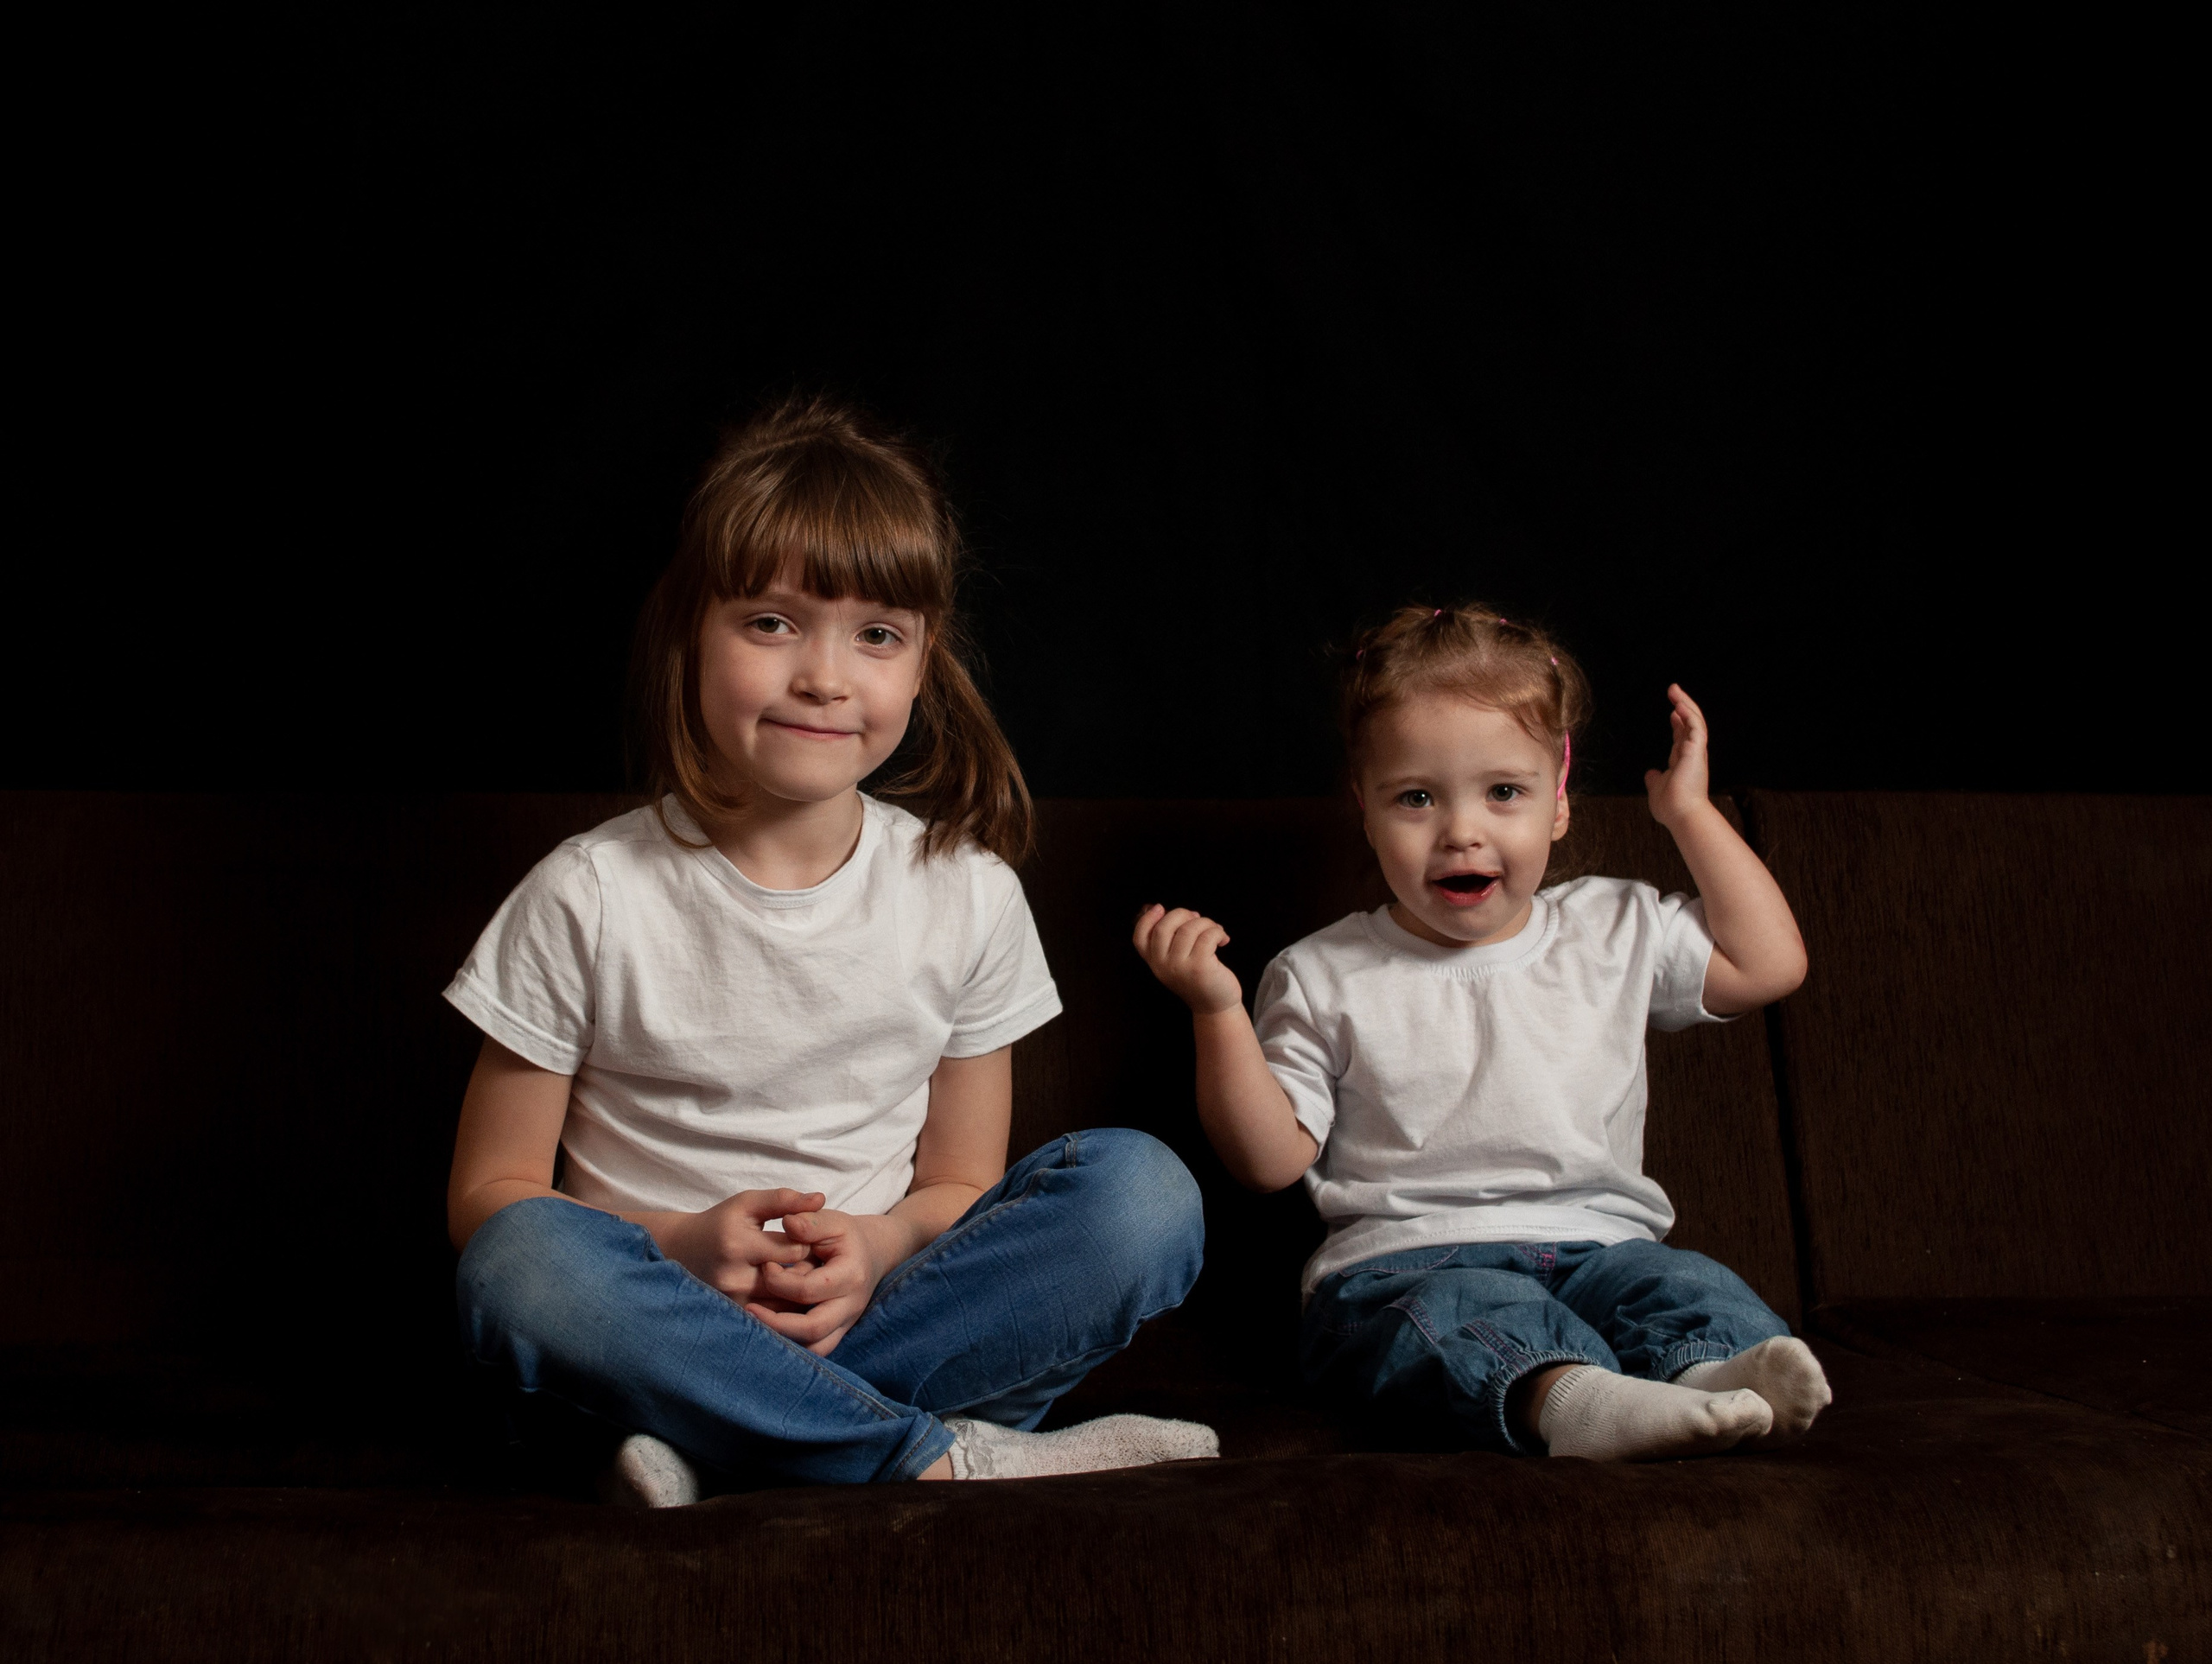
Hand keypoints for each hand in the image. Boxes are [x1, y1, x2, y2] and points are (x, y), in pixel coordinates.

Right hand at [657, 1188, 822, 1303]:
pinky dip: (788, 1306)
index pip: (795, 1249)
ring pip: (788, 1304)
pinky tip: (790, 1292)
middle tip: (814, 1259)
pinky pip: (775, 1318)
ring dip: (801, 1291)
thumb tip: (820, 1198)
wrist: (682, 1252)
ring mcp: (733, 1303)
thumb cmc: (720, 1223)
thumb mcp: (748, 1203)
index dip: (810, 1242)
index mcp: (738, 1245)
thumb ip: (785, 1200)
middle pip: (794, 1281)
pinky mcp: (734, 1317)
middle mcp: (734, 1278)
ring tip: (801, 1274)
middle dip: (809, 1270)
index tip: (810, 1237)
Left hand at [746, 1209, 912, 1355]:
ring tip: (757, 1324)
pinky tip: (773, 1331)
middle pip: (812, 1328)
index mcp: (850, 1275)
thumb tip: (788, 1223)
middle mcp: (851, 1304)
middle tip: (749, 1309)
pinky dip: (795, 1345)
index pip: (807, 1289)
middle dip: (776, 1323)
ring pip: (816, 1347)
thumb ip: (809, 1222)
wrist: (872, 1252)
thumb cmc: (845, 1235)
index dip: (779, 1280)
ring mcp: (847, 1322)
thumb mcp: (831, 1221)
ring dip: (785, 1339)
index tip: (764, 1265)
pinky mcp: (840, 1331)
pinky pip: (818, 1349)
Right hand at [1133, 904, 1243, 1015]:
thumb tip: (1182, 912)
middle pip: (1163, 927)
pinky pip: (1208, 936)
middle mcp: (1163, 965)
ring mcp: (1180, 967)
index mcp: (1155, 962)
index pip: (1140, 937)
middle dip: (1182, 914)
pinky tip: (1223, 939)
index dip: (1147, 919)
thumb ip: (1172, 940)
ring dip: (1206, 922)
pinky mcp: (1200, 967)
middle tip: (1196, 918)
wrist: (1215, 1007)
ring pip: (1189, 928)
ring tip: (1215, 930)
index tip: (1160, 907)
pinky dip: (1218, 931)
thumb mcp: (1177, 962)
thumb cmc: (1199, 979)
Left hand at [1644, 683, 1717, 830]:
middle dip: (1682, 706)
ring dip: (1685, 704)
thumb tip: (1650, 773)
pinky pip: (1695, 726)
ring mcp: (1696, 752)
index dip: (1678, 723)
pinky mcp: (1697, 750)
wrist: (1681, 815)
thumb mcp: (1657, 789)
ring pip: (1695, 721)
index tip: (1672, 711)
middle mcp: (1692, 755)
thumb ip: (1655, 779)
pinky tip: (1679, 704)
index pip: (1682, 737)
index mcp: (1683, 762)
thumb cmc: (1671, 806)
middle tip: (1673, 691)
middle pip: (1690, 724)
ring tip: (1675, 690)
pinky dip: (1689, 714)